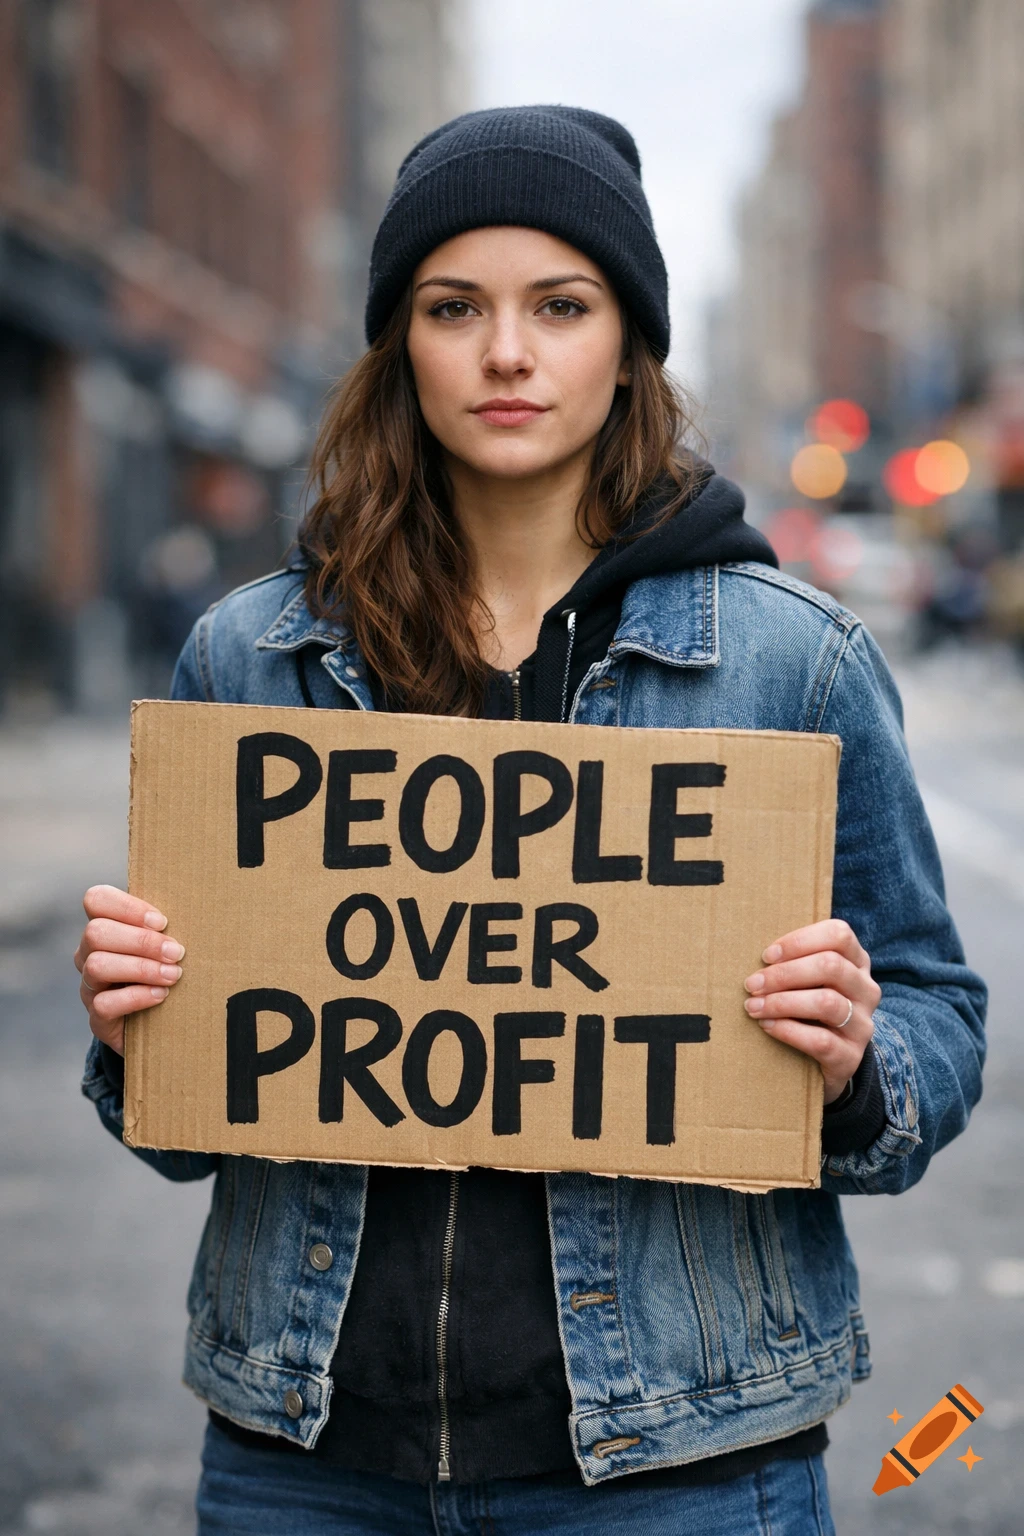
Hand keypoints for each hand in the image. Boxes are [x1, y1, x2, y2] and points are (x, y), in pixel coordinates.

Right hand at [74, 885, 185, 1055]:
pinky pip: (104, 1004)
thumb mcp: (164, 945)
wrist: (158, 1022)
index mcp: (104, 927)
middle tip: (175, 953)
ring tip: (173, 975)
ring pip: (97, 966)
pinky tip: (161, 995)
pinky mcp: (97, 1017)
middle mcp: (88, 954)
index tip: (162, 922)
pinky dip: (137, 997)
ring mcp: (89, 986)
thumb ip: (166, 928)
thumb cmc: (164, 969)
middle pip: (96, 932)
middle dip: (141, 941)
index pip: (96, 900)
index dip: (127, 907)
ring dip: (141, 968)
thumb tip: (197, 912)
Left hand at [743, 919, 878, 1104]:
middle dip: (784, 974)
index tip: (767, 956)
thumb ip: (795, 963)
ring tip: (754, 1006)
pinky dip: (788, 1030)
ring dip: (782, 1002)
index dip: (800, 941)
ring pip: (826, 1002)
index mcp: (857, 962)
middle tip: (752, 984)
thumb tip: (760, 956)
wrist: (831, 1061)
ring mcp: (862, 1024)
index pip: (838, 935)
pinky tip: (767, 1026)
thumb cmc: (810, 1009)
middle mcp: (866, 990)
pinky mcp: (851, 1056)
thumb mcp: (810, 981)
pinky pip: (820, 1040)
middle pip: (831, 966)